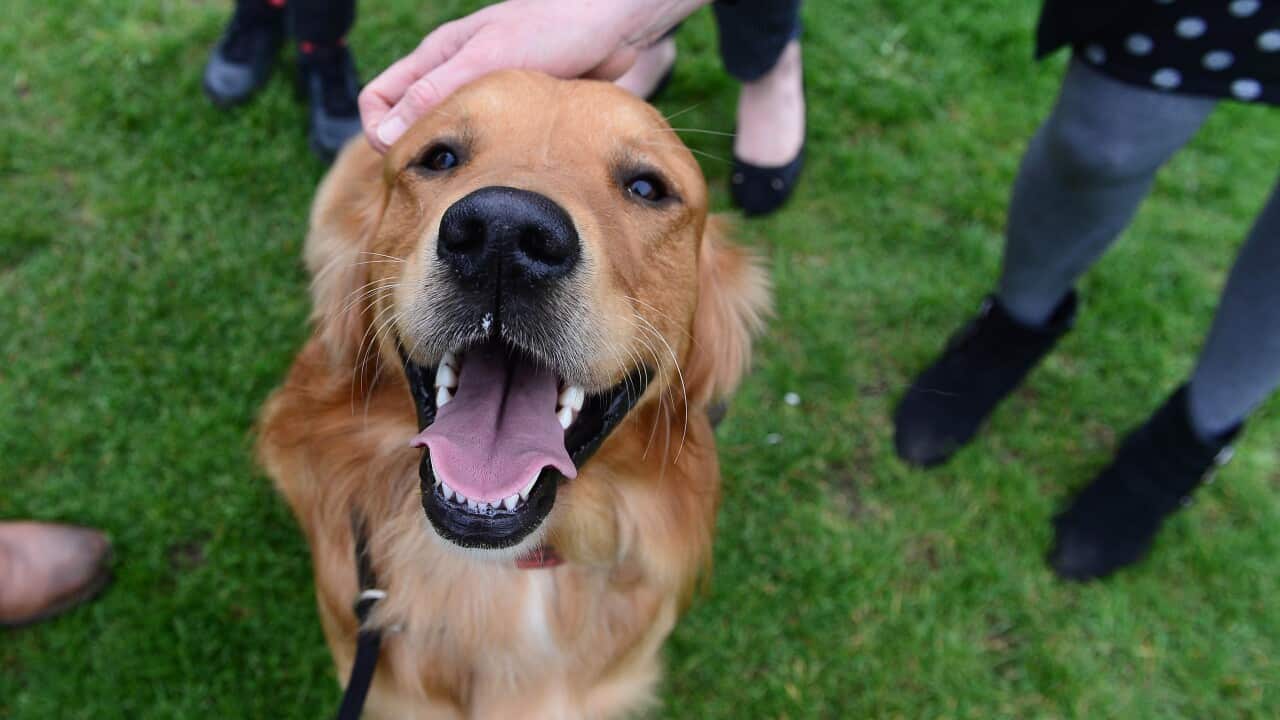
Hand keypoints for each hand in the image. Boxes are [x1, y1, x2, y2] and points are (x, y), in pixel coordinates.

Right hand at [359, 0, 708, 152]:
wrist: (614, 25)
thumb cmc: (552, 27)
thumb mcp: (488, 58)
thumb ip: (436, 92)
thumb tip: (387, 135)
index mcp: (436, 57)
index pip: (378, 100)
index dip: (381, 133)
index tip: (406, 159)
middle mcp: (454, 77)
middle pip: (412, 125)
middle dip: (418, 154)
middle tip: (443, 186)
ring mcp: (484, 97)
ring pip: (451, 139)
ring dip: (457, 162)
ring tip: (477, 184)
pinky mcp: (515, 115)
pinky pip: (487, 145)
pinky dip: (490, 161)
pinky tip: (510, 175)